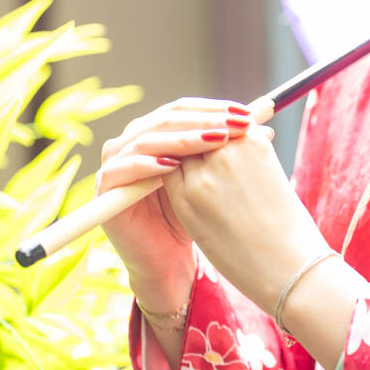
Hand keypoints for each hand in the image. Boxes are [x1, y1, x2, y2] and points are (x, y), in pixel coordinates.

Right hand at [97, 96, 254, 299]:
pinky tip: (173, 166)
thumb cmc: (194, 219)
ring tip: (214, 141)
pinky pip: (124, 168)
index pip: (183, 109)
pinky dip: (148, 164)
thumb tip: (264, 126)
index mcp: (156, 134)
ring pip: (148, 139)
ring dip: (183, 138)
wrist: (170, 261)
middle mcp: (131, 142)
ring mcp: (115, 162)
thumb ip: (227, 152)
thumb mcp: (213, 179)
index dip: (214, 109)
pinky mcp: (105, 187)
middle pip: (165, 118)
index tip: (248, 114)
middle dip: (204, 120)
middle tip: (235, 125)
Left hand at [156, 124, 318, 318]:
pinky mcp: (187, 201)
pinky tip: (183, 198)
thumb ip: (245, 154)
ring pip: (177, 156)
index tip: (210, 146)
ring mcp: (203, 175)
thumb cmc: (287, 225)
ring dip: (179, 164)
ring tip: (190, 185)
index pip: (218, 123)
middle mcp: (225, 150)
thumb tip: (228, 139)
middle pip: (195, 136)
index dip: (211, 134)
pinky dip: (171, 183)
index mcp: (251, 140)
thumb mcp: (271, 176)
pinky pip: (167, 179)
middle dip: (193, 146)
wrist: (290, 266)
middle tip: (190, 162)